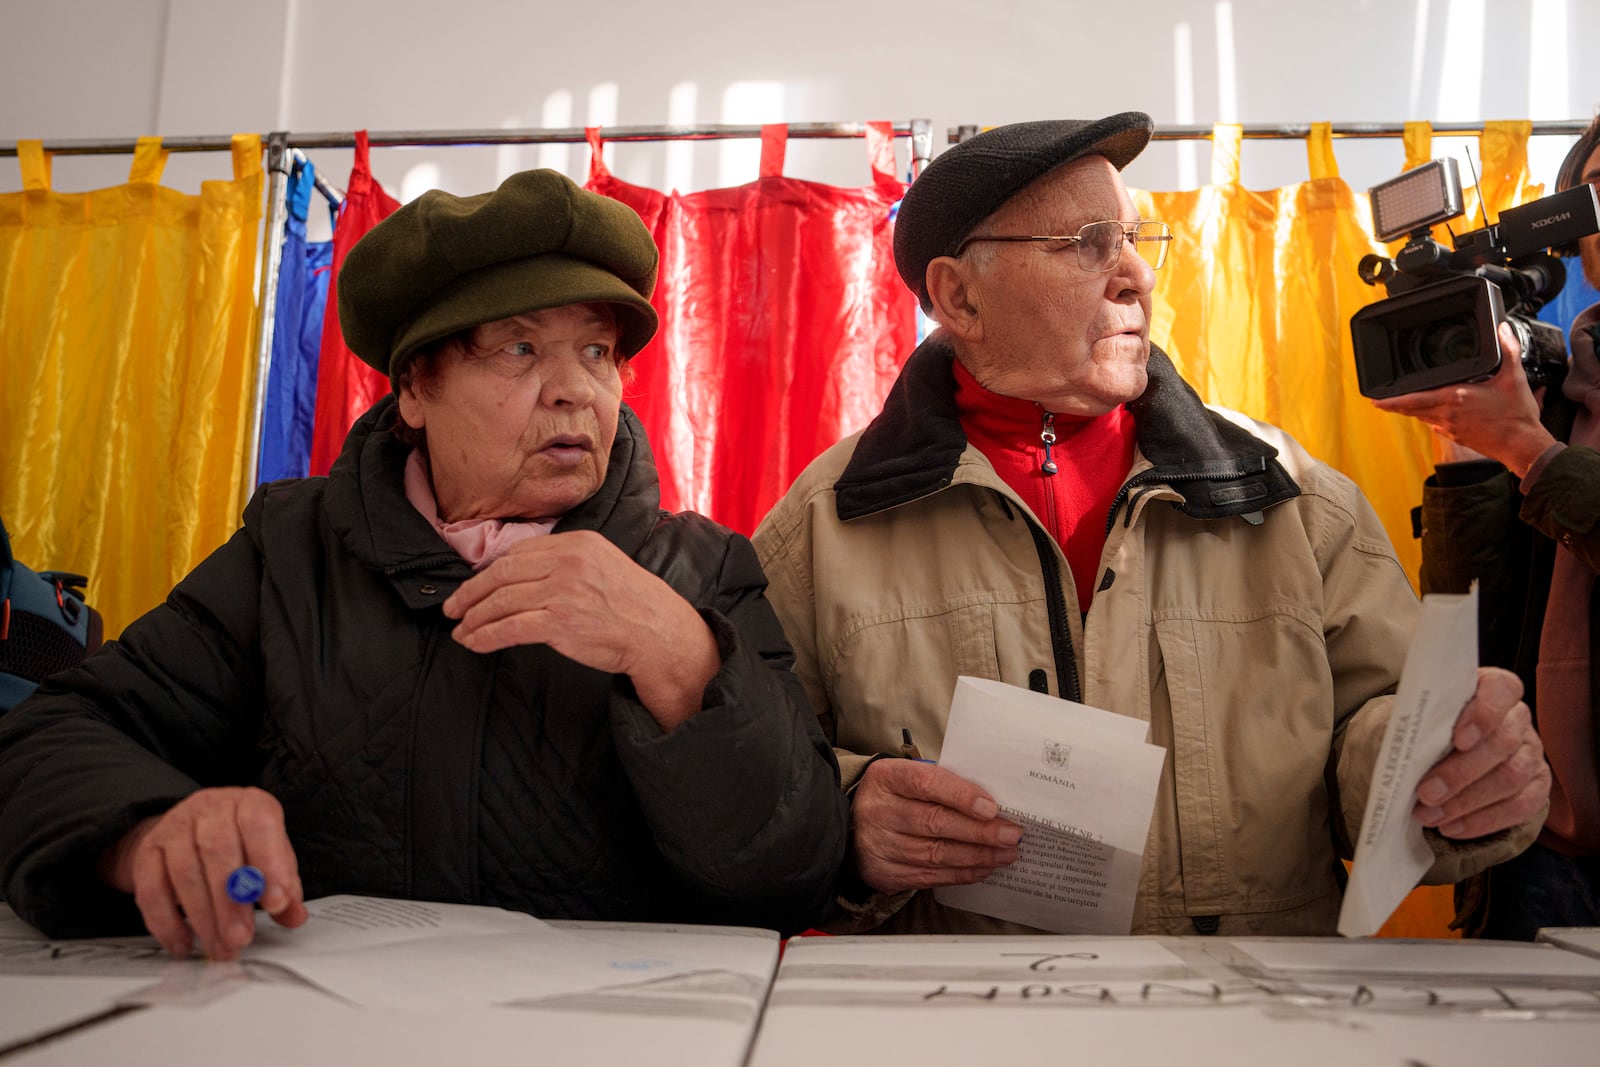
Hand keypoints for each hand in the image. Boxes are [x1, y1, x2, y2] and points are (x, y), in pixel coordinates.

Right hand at [101, 787, 306, 959]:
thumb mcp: (270, 856)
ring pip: (185, 872)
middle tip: (241, 937)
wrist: (189, 831)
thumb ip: (285, 886)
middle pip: (218, 851)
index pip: (260, 824)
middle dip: (231, 901)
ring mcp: (173, 828)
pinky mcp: (146, 852)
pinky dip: (167, 922)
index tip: (277, 902)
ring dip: (203, 918)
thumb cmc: (240, 844)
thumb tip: (292, 915)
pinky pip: (151, 890)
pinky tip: (185, 943)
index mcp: (249, 803)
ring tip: (220, 947)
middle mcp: (209, 808)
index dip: (269, 863)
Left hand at [442, 531, 719, 729]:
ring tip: (461, 630)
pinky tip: (474, 642)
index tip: (475, 585)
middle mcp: (567, 561)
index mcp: (577, 543)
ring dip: (474, 617)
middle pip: (502, 573)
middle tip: (452, 608)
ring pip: (501, 601)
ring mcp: (562, 591)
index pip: (520, 552)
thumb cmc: (632, 605)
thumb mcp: (603, 564)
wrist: (658, 633)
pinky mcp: (559, 622)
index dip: (490, 571)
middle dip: (470, 592)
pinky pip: (508, 627)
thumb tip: (522, 575)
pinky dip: (485, 636)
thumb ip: (566, 563)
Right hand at [851, 758, 1022, 893]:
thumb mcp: (907, 777)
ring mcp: (879, 845)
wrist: (851, 826)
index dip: (961, 795)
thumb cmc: (893, 797)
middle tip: (1011, 835)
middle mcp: (878, 811)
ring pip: (936, 854)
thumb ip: (943, 784)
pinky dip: (962, 873)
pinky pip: (930, 876)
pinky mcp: (885, 873)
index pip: (926, 783)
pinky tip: (983, 868)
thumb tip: (991, 803)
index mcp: (886, 777)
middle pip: (935, 823)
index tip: (992, 807)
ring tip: (1005, 853)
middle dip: (979, 832)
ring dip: (977, 856)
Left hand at [1372, 322, 1556, 477]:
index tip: (1376, 400)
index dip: (1392, 400)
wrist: (1522, 445)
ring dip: (1412, 411)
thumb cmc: (1516, 416)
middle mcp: (1447, 415)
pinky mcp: (1457, 438)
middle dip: (1395, 405)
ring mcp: (1450, 429)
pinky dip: (1430, 419)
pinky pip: (1436, 427)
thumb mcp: (1514, 378)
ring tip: (1401, 405)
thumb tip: (1503, 330)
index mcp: (1455, 398)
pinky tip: (1432, 415)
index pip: (1414, 399)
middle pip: (1412, 409)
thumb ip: (1508, 350)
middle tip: (1380, 402)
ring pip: (1423, 418)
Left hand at [1413, 667, 1549, 838]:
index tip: (1457, 738)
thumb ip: (1421, 724)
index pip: (1501, 690)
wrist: (1438, 751)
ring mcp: (1532, 753)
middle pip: (1502, 743)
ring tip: (1430, 815)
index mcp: (1492, 689)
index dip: (1483, 713)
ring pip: (1511, 778)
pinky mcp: (1537, 786)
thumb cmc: (1428, 728)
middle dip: (1461, 772)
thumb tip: (1404, 749)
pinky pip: (1520, 807)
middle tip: (1426, 793)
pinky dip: (1483, 821)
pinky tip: (1452, 827)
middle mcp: (1518, 719)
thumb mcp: (1420, 717)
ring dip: (1466, 802)